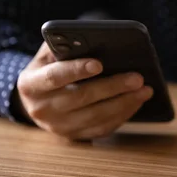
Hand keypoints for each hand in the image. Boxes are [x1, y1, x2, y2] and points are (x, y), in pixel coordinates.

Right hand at [14, 43, 152, 139]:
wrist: (36, 100)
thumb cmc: (49, 68)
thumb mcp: (48, 54)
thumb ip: (64, 45)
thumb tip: (93, 39)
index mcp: (31, 84)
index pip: (54, 77)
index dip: (76, 70)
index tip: (99, 63)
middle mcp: (41, 109)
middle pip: (81, 98)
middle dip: (112, 87)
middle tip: (137, 78)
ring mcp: (57, 127)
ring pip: (95, 117)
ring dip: (124, 103)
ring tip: (145, 90)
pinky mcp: (74, 137)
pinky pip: (101, 128)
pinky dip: (122, 115)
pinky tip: (136, 102)